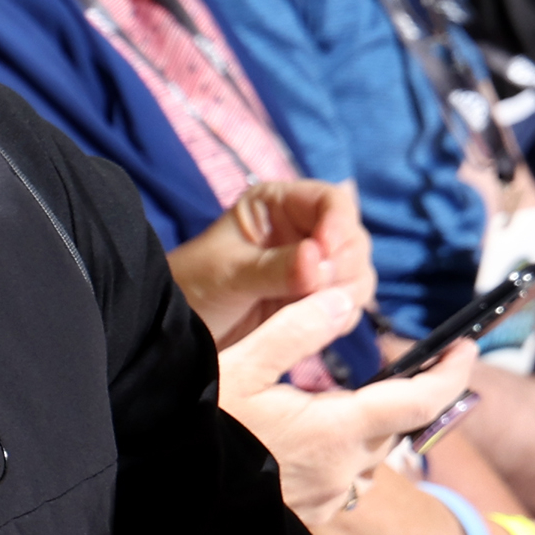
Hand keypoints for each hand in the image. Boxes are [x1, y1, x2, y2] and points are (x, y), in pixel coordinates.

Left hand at [166, 176, 374, 349]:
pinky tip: (310, 328)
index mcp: (280, 205)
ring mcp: (315, 270)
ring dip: (343, 295)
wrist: (178, 332)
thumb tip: (317, 259)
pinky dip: (337, 317)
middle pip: (353, 241)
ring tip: (306, 312)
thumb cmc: (193, 288)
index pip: (331, 202)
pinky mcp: (316, 304)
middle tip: (313, 290)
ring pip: (356, 276)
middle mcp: (304, 232)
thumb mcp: (228, 273)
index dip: (338, 226)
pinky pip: (346, 308)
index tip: (326, 253)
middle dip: (341, 266)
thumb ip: (275, 268)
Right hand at [218, 288, 469, 519]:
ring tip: (340, 405)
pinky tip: (310, 444)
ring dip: (368, 429)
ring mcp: (328, 498)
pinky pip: (345, 482)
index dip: (451, 372)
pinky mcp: (309, 515)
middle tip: (396, 366)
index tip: (465, 347)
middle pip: (395, 427)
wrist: (170, 489)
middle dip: (402, 395)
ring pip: (370, 456)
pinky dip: (342, 457)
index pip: (421, 401)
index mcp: (337, 428)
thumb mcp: (240, 364)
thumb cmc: (199, 425)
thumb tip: (344, 301)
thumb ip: (296, 330)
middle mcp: (344, 470)